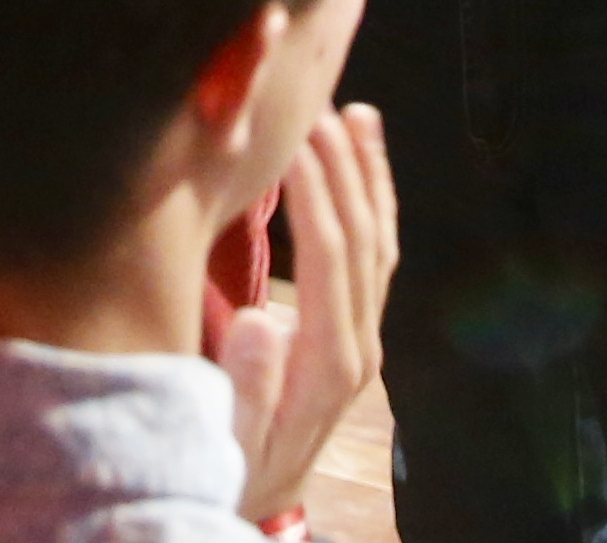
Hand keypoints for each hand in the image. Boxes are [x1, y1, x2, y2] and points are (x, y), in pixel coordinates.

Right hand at [218, 105, 397, 527]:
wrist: (259, 503)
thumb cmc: (230, 471)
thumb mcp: (229, 441)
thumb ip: (248, 386)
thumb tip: (263, 318)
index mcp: (328, 364)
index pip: (328, 259)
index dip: (314, 193)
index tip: (292, 136)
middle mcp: (359, 345)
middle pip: (360, 239)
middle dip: (341, 166)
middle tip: (314, 103)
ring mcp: (365, 336)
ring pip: (377, 241)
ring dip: (366, 174)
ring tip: (352, 112)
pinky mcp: (358, 331)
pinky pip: (376, 255)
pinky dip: (375, 199)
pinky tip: (365, 156)